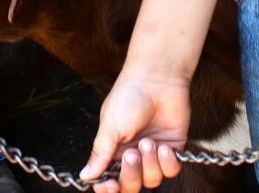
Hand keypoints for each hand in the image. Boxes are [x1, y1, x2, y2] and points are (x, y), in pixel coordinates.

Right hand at [81, 74, 190, 192]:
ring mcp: (153, 154)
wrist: (157, 78)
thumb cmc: (129, 96)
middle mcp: (133, 156)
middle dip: (131, 175)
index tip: (110, 186)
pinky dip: (168, 162)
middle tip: (131, 153)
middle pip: (131, 186)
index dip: (108, 189)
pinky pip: (171, 171)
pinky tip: (163, 146)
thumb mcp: (110, 126)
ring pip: (152, 181)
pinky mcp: (173, 149)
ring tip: (148, 141)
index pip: (109, 182)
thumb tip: (85, 176)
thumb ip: (100, 154)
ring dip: (150, 164)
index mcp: (113, 152)